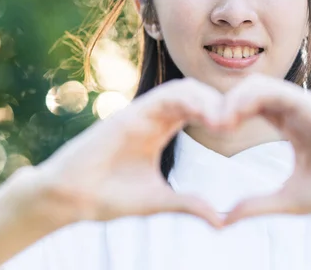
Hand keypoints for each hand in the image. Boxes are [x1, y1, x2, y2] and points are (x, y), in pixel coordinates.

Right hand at [35, 78, 224, 227]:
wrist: (72, 198)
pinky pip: (163, 96)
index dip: (219, 112)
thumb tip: (221, 221)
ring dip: (206, 98)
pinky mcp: (129, 113)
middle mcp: (153, 116)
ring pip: (181, 88)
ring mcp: (141, 112)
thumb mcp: (159, 201)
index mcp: (161, 129)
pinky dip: (187, 100)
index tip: (237, 129)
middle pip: (194, 93)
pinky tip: (205, 116)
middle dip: (218, 102)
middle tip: (236, 122)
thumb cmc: (111, 197)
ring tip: (223, 121)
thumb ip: (189, 204)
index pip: (197, 108)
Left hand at [219, 74, 310, 225]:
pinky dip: (250, 98)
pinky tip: (235, 117)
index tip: (213, 131)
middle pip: (249, 91)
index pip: (249, 106)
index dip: (228, 113)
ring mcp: (303, 105)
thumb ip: (255, 206)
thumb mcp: (286, 199)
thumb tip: (224, 220)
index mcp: (288, 123)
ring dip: (234, 99)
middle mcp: (294, 109)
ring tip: (221, 122)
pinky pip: (274, 91)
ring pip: (257, 85)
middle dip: (226, 103)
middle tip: (212, 125)